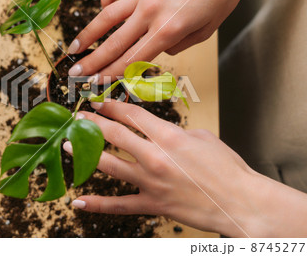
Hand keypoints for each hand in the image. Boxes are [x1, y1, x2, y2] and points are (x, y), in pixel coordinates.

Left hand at [63, 101, 306, 236]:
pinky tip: (79, 201)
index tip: (99, 102)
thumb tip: (161, 132)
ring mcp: (150, 182)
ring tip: (66, 145)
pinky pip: (119, 204)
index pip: (132, 115)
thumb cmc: (228, 168)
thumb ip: (176, 131)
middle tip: (78, 116)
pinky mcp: (152, 204)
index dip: (112, 106)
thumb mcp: (203, 137)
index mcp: (169, 136)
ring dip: (85, 153)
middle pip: (115, 134)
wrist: (240, 201)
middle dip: (93, 122)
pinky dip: (98, 204)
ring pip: (109, 164)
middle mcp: (154, 156)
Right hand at [67, 0, 287, 82]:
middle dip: (92, 62)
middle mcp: (151, 13)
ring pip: (107, 17)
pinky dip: (106, 0)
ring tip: (74, 48)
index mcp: (168, 30)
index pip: (131, 60)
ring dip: (88, 34)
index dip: (110, 74)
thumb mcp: (206, 30)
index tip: (95, 83)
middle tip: (74, 74)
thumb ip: (178, 45)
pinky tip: (103, 9)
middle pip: (114, 44)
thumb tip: (158, 48)